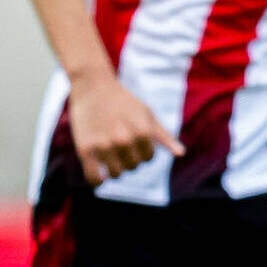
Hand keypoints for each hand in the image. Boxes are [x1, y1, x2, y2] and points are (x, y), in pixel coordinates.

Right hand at [67, 72, 184, 184]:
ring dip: (114, 168)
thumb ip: (164, 136)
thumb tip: (180, 154)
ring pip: (116, 175)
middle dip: (128, 158)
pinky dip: (98, 180)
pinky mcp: (85, 150)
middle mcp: (123, 140)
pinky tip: (99, 172)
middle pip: (132, 167)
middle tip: (118, 143)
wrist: (93, 86)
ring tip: (109, 152)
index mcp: (142, 132)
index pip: (148, 158)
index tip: (132, 138)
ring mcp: (103, 146)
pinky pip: (94, 179)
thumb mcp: (147, 114)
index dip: (141, 150)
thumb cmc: (123, 101)